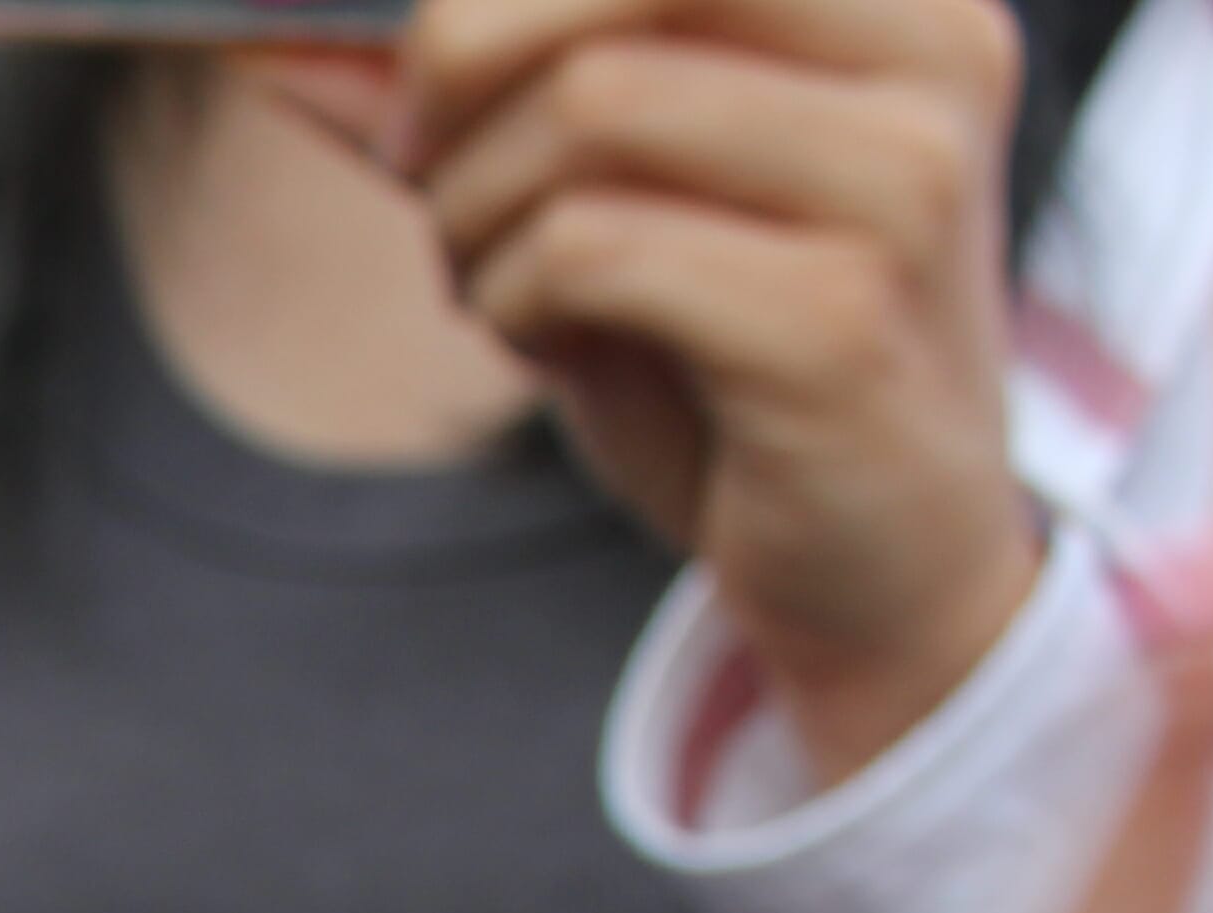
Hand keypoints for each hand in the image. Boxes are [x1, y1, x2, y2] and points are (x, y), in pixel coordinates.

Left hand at [402, 0, 1040, 780]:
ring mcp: (900, 184)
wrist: (874, 561)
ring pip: (590, 107)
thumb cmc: (734, 359)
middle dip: (460, 70)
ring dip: (477, 209)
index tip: (416, 84)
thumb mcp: (605, 199)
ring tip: (492, 282)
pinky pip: (591, 249)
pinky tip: (545, 347)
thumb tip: (281, 45)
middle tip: (418, 169)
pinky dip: (515, 299)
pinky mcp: (840, 320)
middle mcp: (931, 53)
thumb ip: (472, 107)